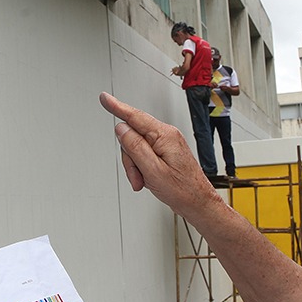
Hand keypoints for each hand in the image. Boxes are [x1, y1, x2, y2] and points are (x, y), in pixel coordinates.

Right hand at [99, 93, 217, 216]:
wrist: (197, 203)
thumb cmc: (183, 189)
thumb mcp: (153, 170)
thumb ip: (135, 147)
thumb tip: (122, 129)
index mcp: (165, 135)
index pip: (134, 116)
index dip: (117, 107)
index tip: (104, 98)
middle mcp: (166, 136)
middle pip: (132, 137)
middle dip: (130, 159)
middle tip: (137, 176)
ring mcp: (166, 144)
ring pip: (136, 149)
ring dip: (136, 167)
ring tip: (144, 181)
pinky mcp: (165, 152)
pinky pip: (144, 155)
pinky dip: (142, 168)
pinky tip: (149, 179)